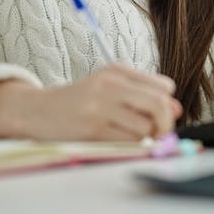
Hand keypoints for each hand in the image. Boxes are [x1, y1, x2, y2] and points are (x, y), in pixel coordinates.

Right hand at [21, 63, 182, 140]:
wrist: (37, 110)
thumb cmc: (79, 100)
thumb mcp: (110, 87)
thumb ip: (143, 94)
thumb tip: (177, 109)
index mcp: (117, 70)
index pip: (163, 86)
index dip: (167, 103)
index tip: (159, 114)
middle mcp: (110, 84)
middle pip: (159, 105)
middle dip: (166, 123)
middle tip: (158, 131)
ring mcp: (100, 106)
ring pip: (145, 127)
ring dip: (144, 136)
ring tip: (129, 133)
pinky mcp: (92, 128)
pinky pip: (127, 141)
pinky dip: (130, 144)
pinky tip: (117, 138)